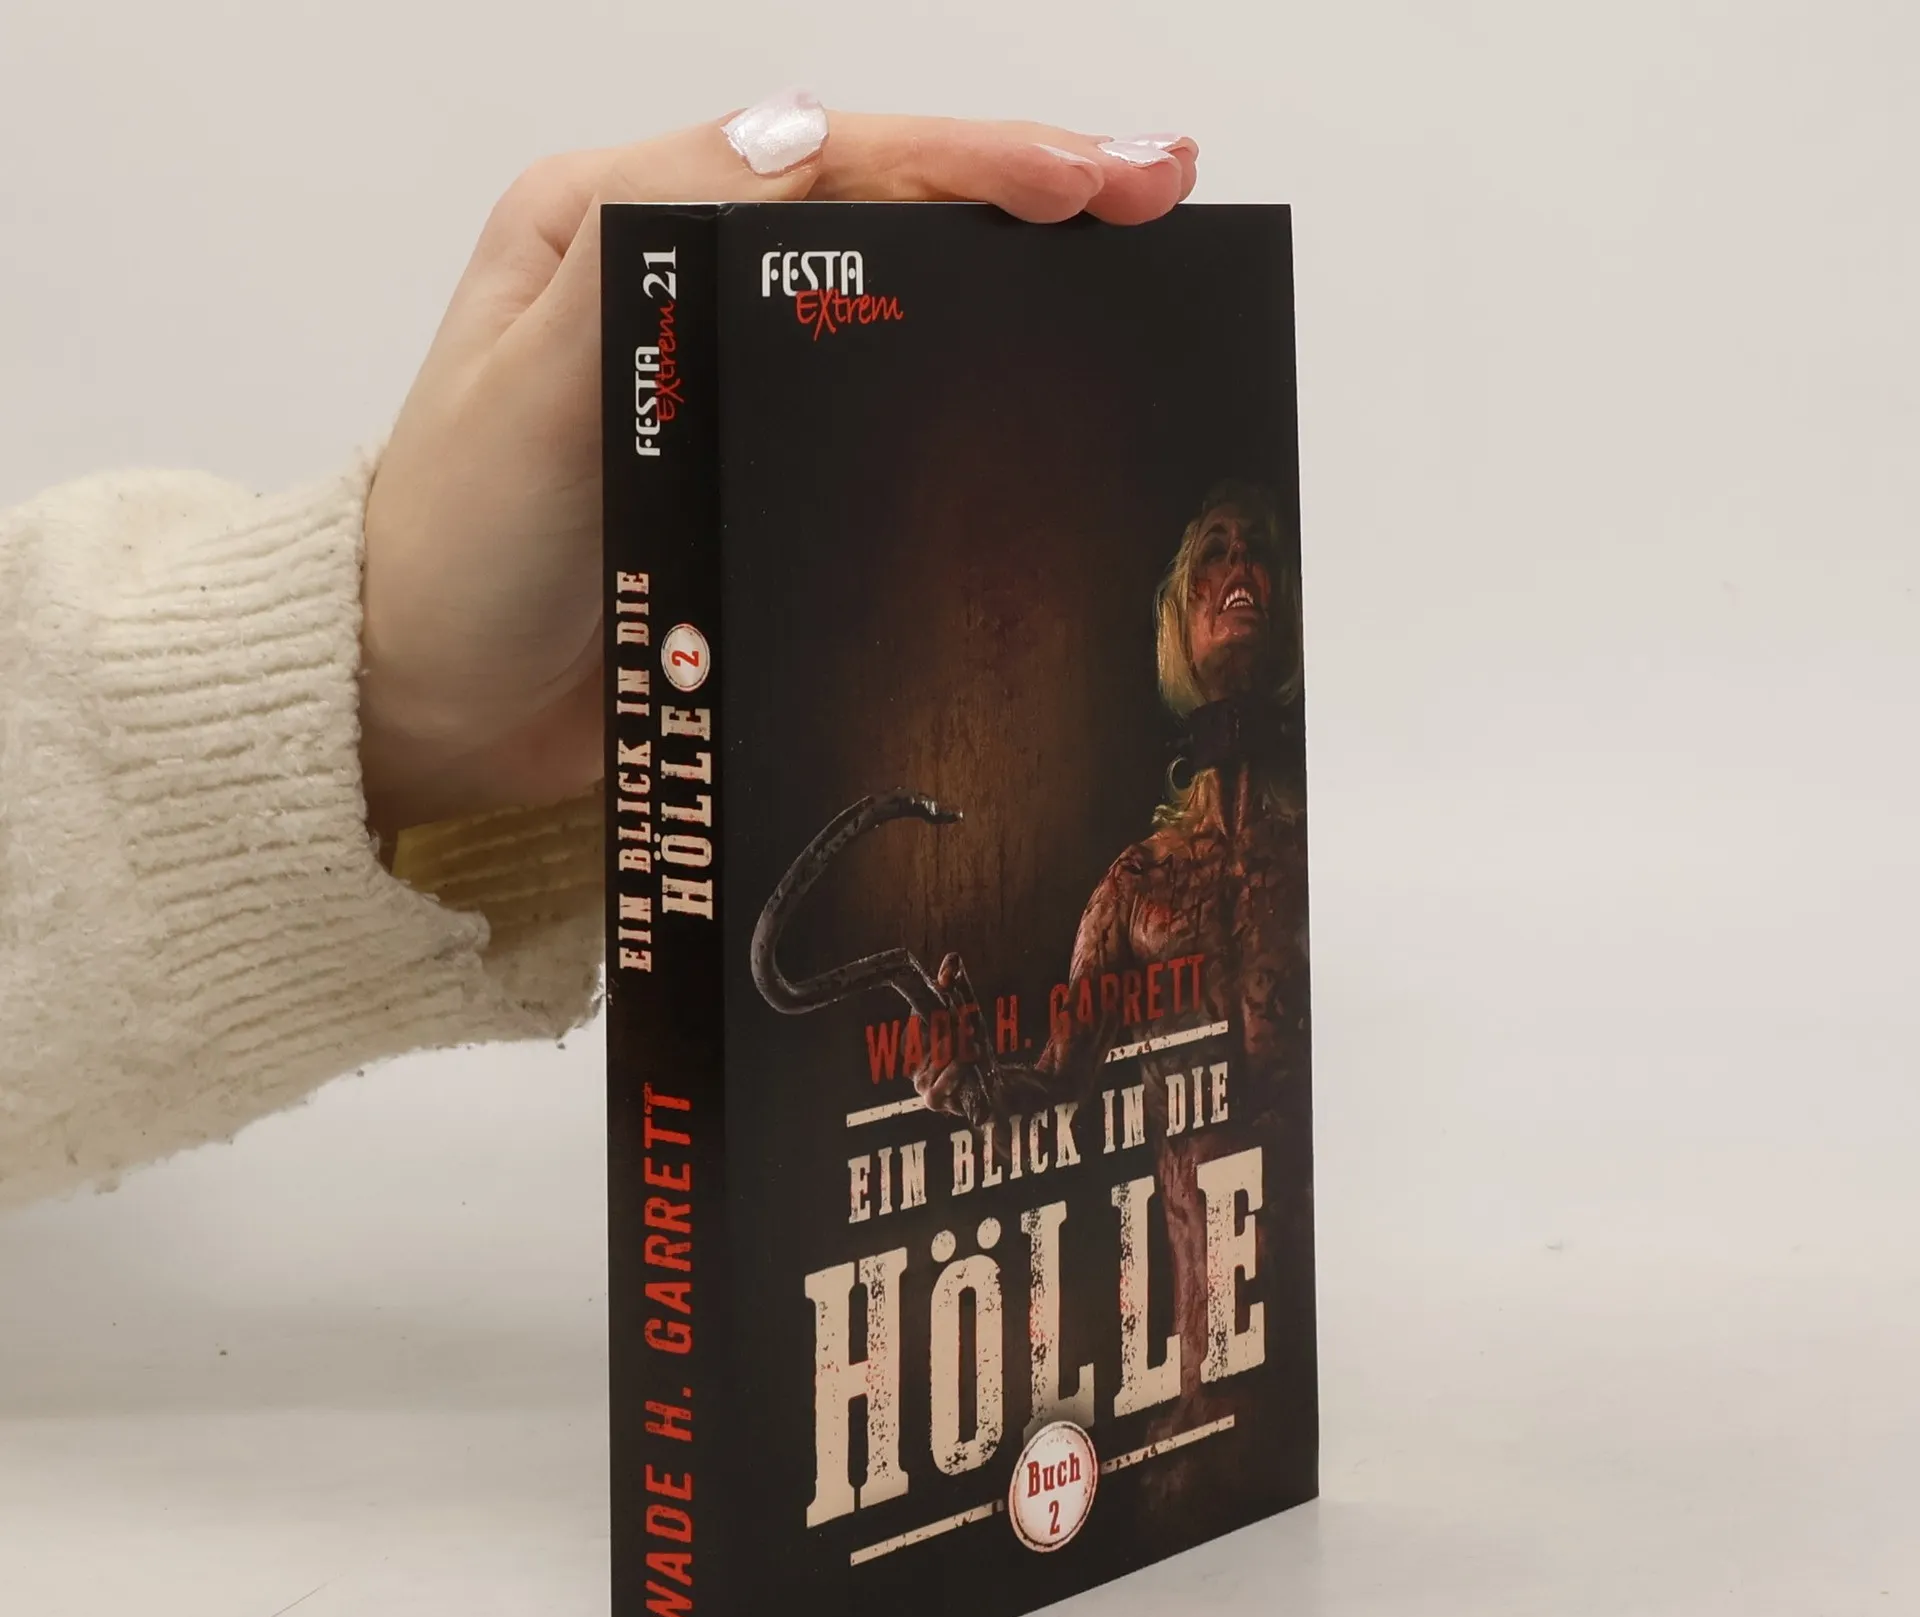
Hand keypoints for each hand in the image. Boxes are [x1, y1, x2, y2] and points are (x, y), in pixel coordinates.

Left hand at [358, 98, 1198, 834]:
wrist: (428, 707)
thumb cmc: (454, 552)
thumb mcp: (524, 386)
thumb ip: (639, 255)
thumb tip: (794, 140)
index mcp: (623, 226)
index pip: (829, 162)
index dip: (974, 161)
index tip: (1100, 182)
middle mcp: (684, 288)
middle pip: (880, 212)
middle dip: (1024, 194)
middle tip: (1158, 197)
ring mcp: (729, 387)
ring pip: (893, 303)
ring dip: (1015, 281)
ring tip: (1138, 271)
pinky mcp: (756, 479)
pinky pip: (878, 416)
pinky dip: (966, 390)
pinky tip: (1045, 395)